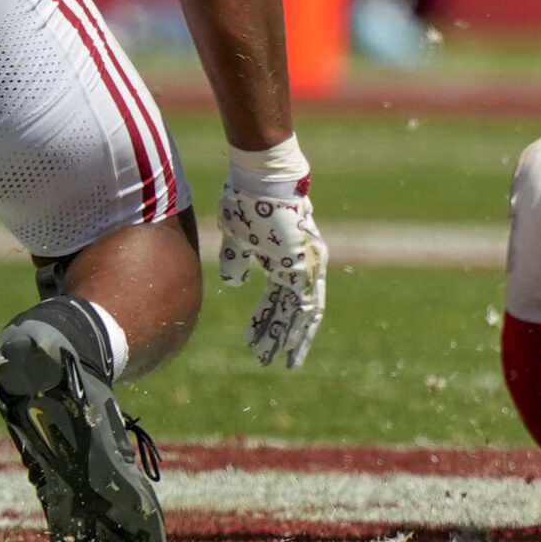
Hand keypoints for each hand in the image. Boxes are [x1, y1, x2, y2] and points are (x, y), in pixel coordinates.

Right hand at [218, 145, 327, 368]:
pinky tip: (280, 345)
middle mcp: (299, 265)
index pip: (279, 300)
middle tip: (269, 362)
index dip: (266, 322)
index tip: (252, 343)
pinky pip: (304, 304)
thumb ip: (237, 261)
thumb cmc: (247, 201)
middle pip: (293, 310)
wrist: (260, 178)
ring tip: (278, 363)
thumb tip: (235, 284)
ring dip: (289, 339)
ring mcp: (305, 265)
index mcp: (283, 259)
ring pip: (301, 312)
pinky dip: (293, 327)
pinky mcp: (305, 264)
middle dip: (281, 338)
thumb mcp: (237, 239)